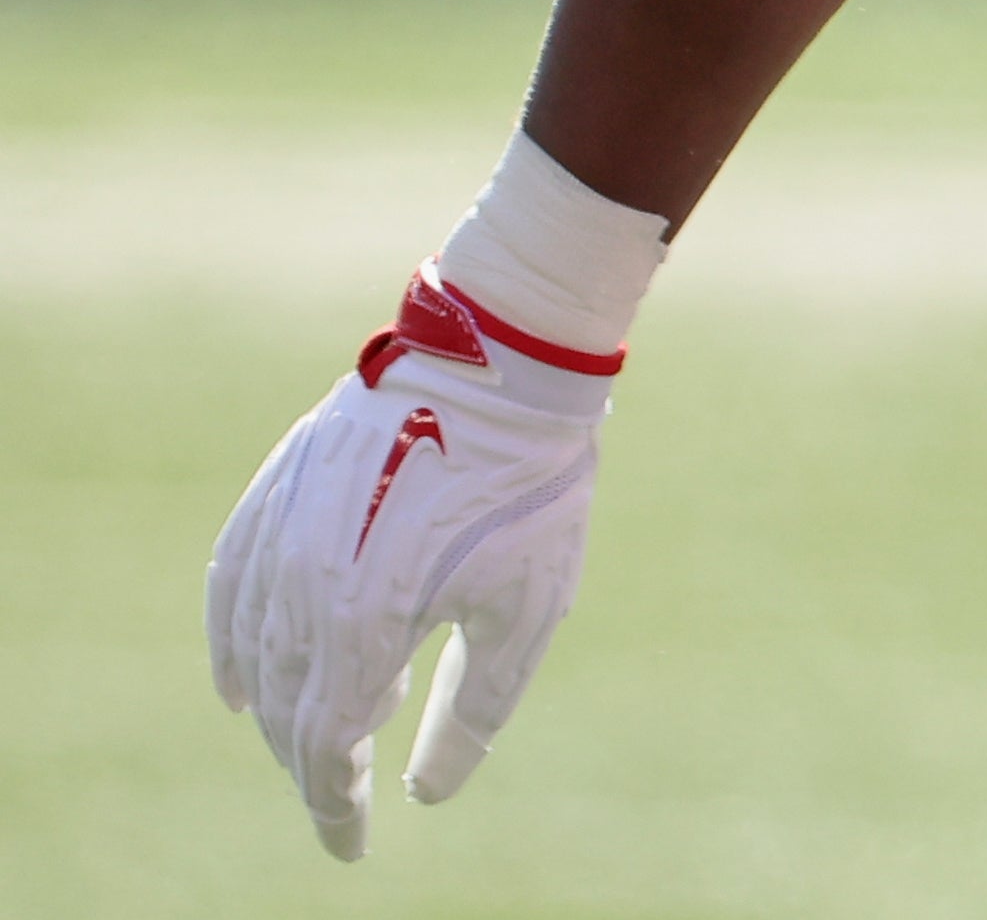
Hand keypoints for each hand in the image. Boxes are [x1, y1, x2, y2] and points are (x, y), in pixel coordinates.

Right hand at [207, 273, 619, 858]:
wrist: (501, 366)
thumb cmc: (530, 490)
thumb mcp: (526, 610)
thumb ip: (473, 711)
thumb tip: (425, 793)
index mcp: (364, 624)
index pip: (326, 749)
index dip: (333, 807)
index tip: (351, 848)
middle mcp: (302, 587)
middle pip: (285, 710)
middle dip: (310, 763)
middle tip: (342, 794)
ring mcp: (280, 537)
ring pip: (254, 656)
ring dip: (278, 711)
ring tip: (316, 742)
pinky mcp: (275, 496)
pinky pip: (229, 588)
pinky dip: (227, 645)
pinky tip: (234, 685)